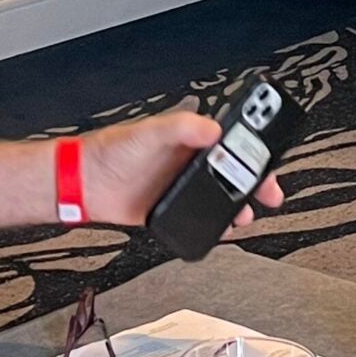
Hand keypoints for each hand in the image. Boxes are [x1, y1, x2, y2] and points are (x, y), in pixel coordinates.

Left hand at [80, 109, 285, 233]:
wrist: (85, 183)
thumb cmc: (112, 150)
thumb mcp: (149, 131)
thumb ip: (181, 127)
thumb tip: (212, 129)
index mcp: (189, 139)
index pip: (231, 143)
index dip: (253, 153)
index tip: (268, 163)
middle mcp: (189, 162)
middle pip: (233, 173)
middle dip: (255, 184)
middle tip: (270, 194)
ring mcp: (181, 187)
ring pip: (220, 198)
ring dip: (236, 207)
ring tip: (244, 216)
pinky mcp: (171, 210)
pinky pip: (199, 219)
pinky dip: (213, 225)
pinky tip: (219, 229)